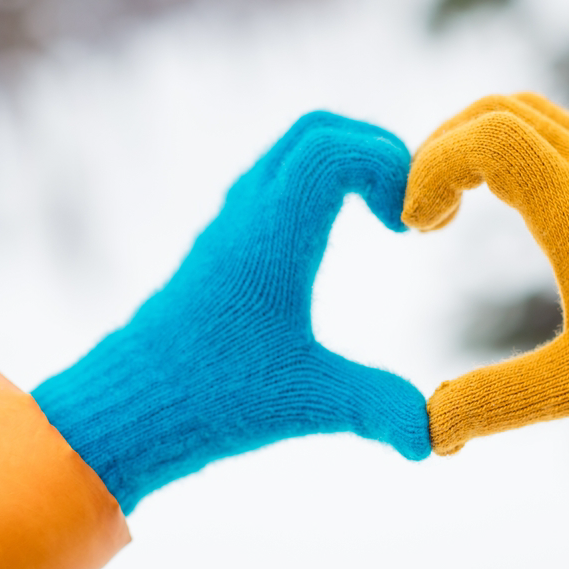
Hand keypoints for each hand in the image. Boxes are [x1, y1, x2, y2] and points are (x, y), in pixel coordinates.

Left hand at [34, 112, 430, 512]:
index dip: (389, 167)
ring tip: (385, 217)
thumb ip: (378, 408)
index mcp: (273, 236)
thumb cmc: (213, 396)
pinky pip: (280, 174)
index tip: (409, 229)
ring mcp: (234, 219)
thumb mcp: (308, 400)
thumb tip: (437, 438)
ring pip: (296, 148)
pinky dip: (322, 181)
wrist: (130, 401)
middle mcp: (250, 212)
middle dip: (378, 152)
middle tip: (407, 207)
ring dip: (349, 163)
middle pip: (319, 130)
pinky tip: (338, 236)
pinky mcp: (227, 237)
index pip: (333, 149)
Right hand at [404, 93, 568, 454]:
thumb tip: (430, 429)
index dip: (431, 167)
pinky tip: (497, 205)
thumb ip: (498, 401)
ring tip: (449, 209)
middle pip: (494, 110)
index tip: (415, 227)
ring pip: (522, 112)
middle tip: (421, 216)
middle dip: (439, 151)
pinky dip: (504, 149)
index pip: (486, 137)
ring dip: (470, 145)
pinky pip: (548, 130)